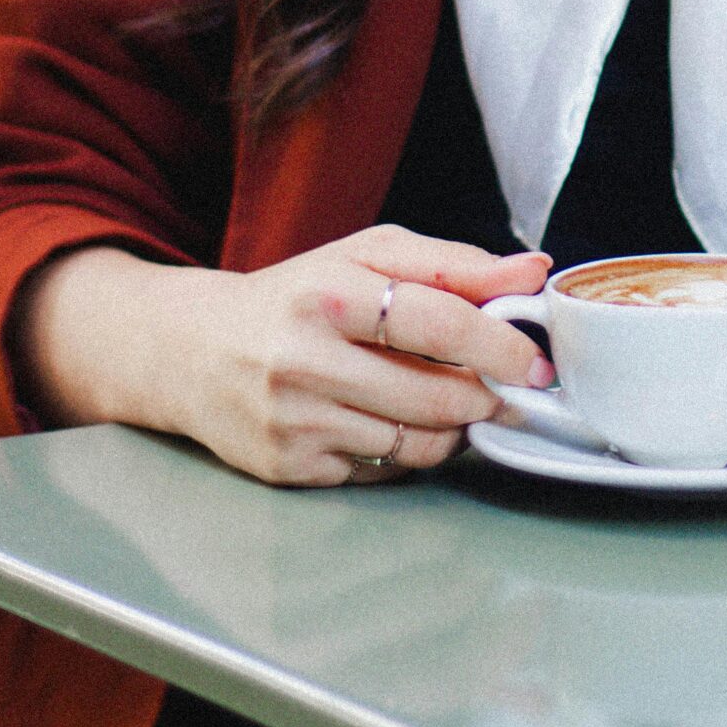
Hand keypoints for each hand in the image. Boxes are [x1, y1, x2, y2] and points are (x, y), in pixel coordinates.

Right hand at [19, 227, 553, 488]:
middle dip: (486, 396)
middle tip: (506, 389)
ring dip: (453, 428)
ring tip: (456, 404)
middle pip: (434, 395)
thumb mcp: (364, 256)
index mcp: (328, 293)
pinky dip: (406, 452)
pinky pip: (380, 470)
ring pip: (415, 443)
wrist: (191, 351)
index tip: (535, 360)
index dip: (499, 344)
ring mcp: (294, 421)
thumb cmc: (293, 297)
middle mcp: (304, 359)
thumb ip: (452, 263)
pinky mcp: (289, 467)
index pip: (438, 321)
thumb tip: (531, 271)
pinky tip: (397, 423)